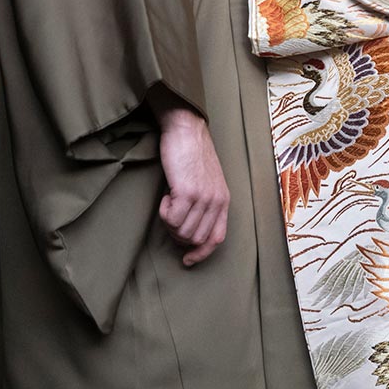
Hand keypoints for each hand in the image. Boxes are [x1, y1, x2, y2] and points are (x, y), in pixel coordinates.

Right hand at [156, 103, 228, 266]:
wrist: (186, 129)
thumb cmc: (192, 153)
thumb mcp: (207, 181)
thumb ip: (205, 204)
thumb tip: (189, 231)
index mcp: (224, 200)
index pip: (216, 239)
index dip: (201, 254)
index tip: (187, 260)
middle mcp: (216, 201)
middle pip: (195, 239)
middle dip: (178, 235)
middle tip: (170, 216)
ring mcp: (203, 197)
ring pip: (181, 232)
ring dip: (169, 221)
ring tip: (169, 201)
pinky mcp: (186, 192)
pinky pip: (171, 219)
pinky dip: (164, 211)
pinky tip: (165, 196)